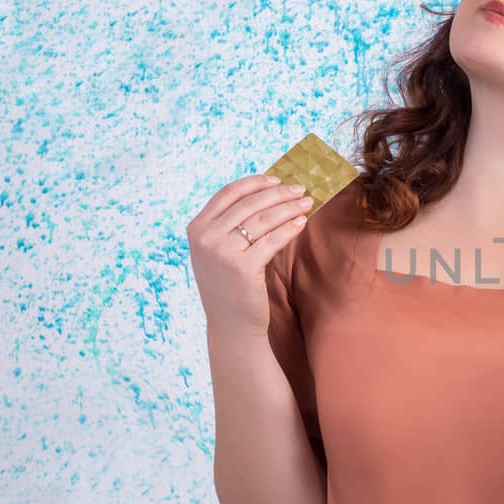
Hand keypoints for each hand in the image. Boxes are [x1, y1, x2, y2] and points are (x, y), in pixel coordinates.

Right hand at [186, 174, 315, 338]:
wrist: (231, 324)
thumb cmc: (230, 284)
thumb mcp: (218, 250)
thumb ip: (230, 224)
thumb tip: (267, 193)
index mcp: (197, 228)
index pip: (228, 193)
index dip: (255, 183)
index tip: (277, 180)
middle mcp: (206, 237)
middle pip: (249, 203)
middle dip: (278, 193)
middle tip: (300, 189)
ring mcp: (222, 252)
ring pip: (263, 219)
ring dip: (288, 207)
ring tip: (306, 203)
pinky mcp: (243, 267)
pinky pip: (273, 239)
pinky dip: (290, 227)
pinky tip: (302, 222)